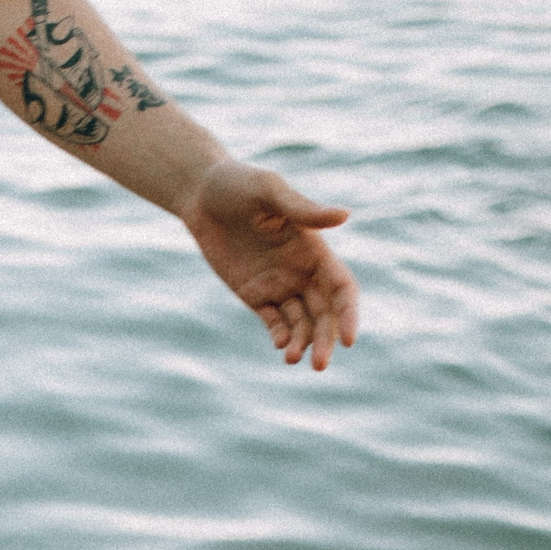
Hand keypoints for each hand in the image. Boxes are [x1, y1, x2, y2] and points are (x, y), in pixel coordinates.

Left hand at [179, 159, 358, 369]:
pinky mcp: (256, 295)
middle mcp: (302, 271)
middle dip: (325, 340)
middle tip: (320, 365)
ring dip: (303, 344)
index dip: (349, 313)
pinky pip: (275, 322)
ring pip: (301, 323)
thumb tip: (345, 216)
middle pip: (325, 314)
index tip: (349, 339)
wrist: (201, 194)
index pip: (342, 288)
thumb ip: (303, 209)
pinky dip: (280, 337)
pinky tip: (279, 346)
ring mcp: (279, 285)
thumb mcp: (269, 191)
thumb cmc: (238, 183)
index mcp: (314, 249)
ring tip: (290, 358)